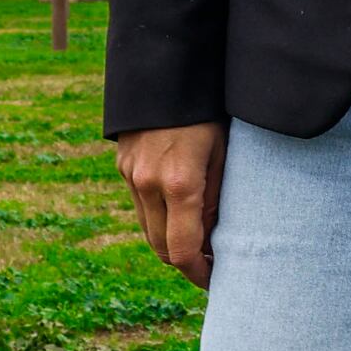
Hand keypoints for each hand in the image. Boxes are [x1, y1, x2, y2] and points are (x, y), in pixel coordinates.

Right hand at [121, 121, 225, 289]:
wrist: (166, 69)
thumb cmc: (210, 110)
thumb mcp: (226, 152)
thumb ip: (218, 198)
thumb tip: (213, 238)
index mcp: (180, 184)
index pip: (183, 251)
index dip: (199, 274)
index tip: (216, 281)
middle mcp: (148, 184)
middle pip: (161, 248)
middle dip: (185, 263)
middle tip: (212, 265)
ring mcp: (131, 175)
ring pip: (148, 229)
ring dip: (170, 242)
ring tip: (200, 240)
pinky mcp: (123, 166)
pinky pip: (140, 205)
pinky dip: (159, 218)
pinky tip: (181, 212)